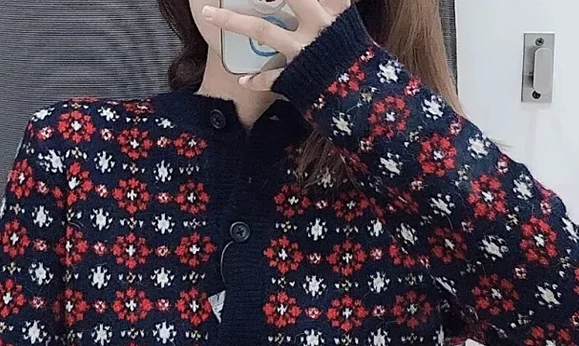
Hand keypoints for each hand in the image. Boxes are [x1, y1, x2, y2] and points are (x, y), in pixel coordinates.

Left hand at [202, 0, 351, 90]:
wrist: (370, 102)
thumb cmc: (361, 64)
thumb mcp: (351, 27)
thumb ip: (335, 8)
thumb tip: (336, 2)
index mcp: (334, 9)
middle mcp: (318, 24)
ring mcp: (305, 50)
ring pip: (263, 29)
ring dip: (233, 21)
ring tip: (208, 14)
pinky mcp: (298, 77)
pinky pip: (272, 76)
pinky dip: (257, 79)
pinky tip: (243, 80)